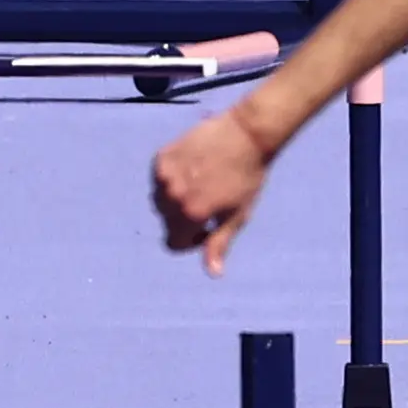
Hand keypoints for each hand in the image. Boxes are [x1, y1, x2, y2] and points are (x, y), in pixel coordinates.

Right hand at [153, 106, 274, 275]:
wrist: (247, 134)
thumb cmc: (247, 178)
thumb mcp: (237, 215)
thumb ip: (219, 244)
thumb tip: (213, 273)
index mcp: (190, 214)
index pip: (174, 243)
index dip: (193, 240)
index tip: (209, 225)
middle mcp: (172, 196)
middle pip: (167, 221)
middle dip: (183, 218)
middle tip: (208, 201)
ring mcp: (164, 175)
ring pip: (160, 199)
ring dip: (175, 198)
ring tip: (201, 183)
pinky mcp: (162, 157)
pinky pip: (160, 178)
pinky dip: (172, 178)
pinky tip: (194, 167)